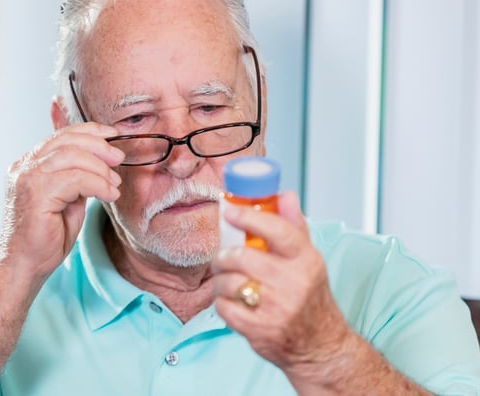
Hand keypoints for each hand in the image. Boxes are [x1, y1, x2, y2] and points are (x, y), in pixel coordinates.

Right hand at [0, 122, 124, 279]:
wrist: (24, 266)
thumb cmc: (45, 237)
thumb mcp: (67, 199)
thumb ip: (76, 178)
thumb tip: (101, 163)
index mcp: (29, 164)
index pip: (60, 136)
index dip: (89, 131)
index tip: (113, 135)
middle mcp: (24, 167)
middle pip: (66, 141)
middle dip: (98, 146)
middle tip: (119, 158)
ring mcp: (26, 178)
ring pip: (71, 156)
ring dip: (100, 167)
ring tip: (114, 183)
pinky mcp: (35, 194)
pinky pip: (74, 179)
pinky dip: (98, 184)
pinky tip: (109, 195)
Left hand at [211, 191, 350, 377]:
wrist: (320, 346)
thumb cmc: (310, 298)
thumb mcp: (309, 260)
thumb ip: (293, 226)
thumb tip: (284, 194)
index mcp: (306, 260)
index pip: (278, 230)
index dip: (250, 217)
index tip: (230, 212)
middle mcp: (294, 283)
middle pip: (243, 257)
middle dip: (224, 256)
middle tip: (222, 258)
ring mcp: (278, 308)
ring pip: (229, 282)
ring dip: (220, 281)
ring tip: (226, 282)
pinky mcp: (261, 330)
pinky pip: (224, 308)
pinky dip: (221, 303)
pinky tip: (231, 303)